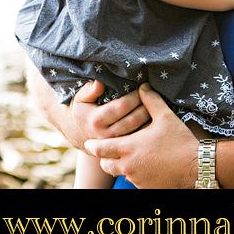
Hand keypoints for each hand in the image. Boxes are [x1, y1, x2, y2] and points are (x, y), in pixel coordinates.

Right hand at [26, 62, 149, 151]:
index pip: (121, 107)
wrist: (77, 133)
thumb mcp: (80, 98)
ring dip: (149, 119)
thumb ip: (89, 90)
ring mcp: (114, 144)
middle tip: (153, 95)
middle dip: (146, 106)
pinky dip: (148, 130)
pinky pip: (138, 140)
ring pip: (137, 132)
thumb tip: (99, 84)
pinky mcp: (120, 149)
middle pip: (132, 120)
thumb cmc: (82, 110)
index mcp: (96, 120)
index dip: (135, 96)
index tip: (143, 87)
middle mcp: (105, 135)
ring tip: (156, 105)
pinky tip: (154, 119)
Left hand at [85, 84, 199, 187]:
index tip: (89, 142)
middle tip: (109, 150)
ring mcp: (137, 179)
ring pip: (120, 173)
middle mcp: (129, 166)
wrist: (196, 167)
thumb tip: (143, 87)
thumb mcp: (165, 117)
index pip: (100, 149)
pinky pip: (134, 181)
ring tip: (130, 156)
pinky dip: (136, 174)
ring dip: (121, 166)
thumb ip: (151, 101)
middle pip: (106, 165)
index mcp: (129, 147)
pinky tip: (147, 165)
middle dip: (105, 158)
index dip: (92, 145)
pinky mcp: (146, 188)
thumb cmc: (179, 141)